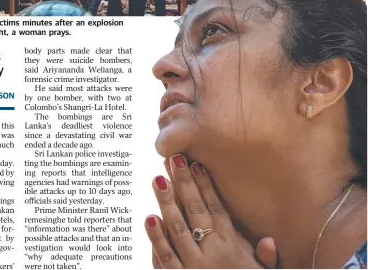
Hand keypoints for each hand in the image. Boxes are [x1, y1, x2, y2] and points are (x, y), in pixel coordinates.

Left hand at [146, 154, 276, 268]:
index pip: (216, 210)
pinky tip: (149, 218)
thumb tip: (267, 240)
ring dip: (167, 202)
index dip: (205, 186)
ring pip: (177, 229)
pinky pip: (166, 259)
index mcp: (233, 250)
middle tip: (173, 158)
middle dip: (183, 184)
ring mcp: (195, 269)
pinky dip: (157, 238)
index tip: (196, 164)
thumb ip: (264, 260)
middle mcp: (213, 256)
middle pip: (195, 212)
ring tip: (157, 179)